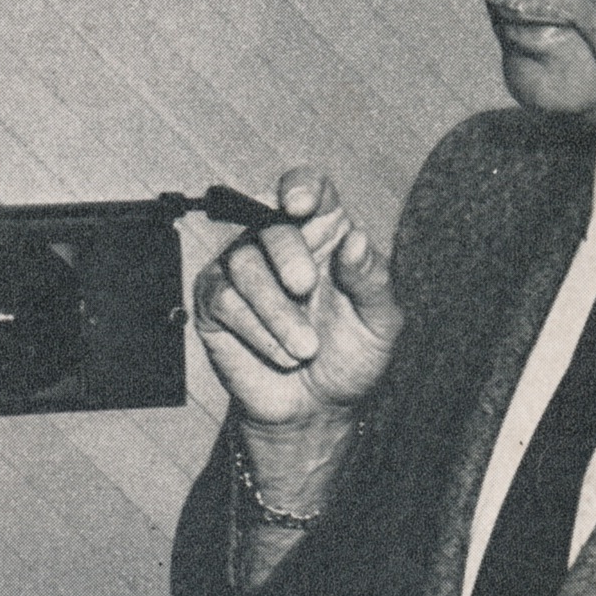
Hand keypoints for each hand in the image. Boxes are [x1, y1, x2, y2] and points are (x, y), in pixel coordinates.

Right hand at [193, 166, 404, 468]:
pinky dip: (256, 330)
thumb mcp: (380, 323)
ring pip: (244, 262)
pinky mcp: (215, 301)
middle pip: (269, 220)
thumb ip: (371, 278)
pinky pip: (224, 299)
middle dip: (288, 254)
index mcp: (322, 232)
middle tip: (306, 287)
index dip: (301, 186)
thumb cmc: (351, 356)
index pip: (307, 187)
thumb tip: (355, 238)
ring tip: (305, 349)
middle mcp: (277, 241)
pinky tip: (280, 353)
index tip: (300, 205)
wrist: (316, 409)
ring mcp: (241, 268)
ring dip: (277, 310)